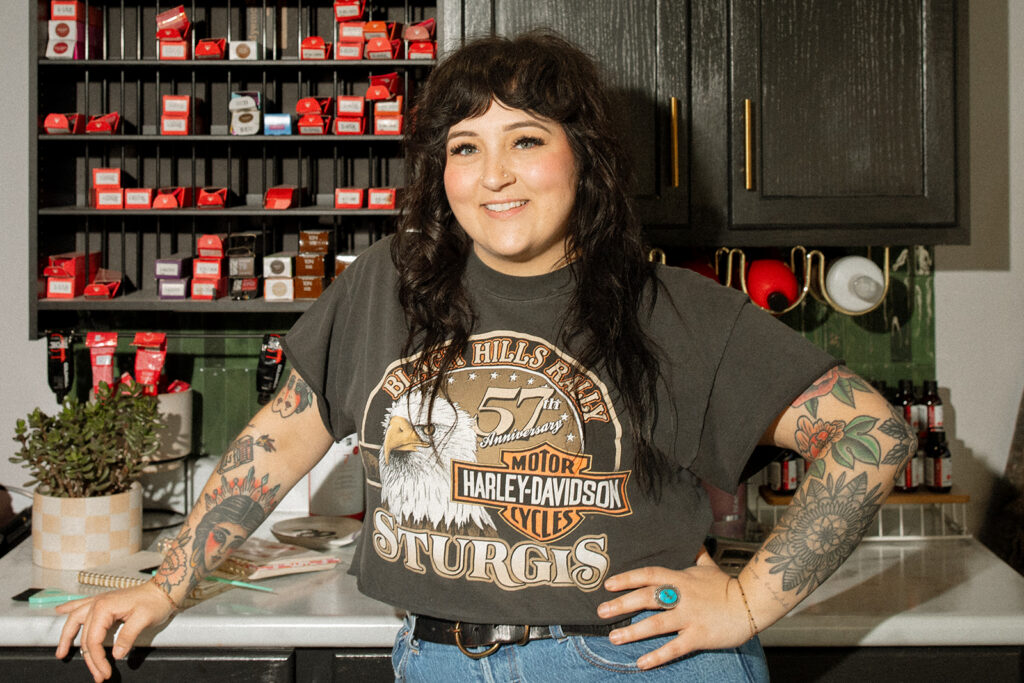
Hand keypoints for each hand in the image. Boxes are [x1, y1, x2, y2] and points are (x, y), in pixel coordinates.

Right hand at [54, 581, 176, 681]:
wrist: (163, 589)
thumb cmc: (155, 601)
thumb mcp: (144, 619)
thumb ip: (128, 636)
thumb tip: (116, 654)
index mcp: (104, 608)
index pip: (94, 640)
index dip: (98, 659)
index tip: (105, 672)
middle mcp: (97, 604)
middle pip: (85, 636)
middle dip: (89, 659)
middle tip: (97, 675)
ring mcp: (99, 601)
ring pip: (75, 620)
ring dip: (67, 637)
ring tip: (61, 652)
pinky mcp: (104, 602)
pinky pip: (80, 604)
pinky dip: (69, 608)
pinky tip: (60, 611)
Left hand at [597, 551, 752, 669]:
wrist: (751, 603)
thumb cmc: (727, 586)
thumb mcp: (709, 566)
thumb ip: (697, 555)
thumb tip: (694, 541)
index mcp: (681, 578)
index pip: (649, 574)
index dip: (627, 578)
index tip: (608, 584)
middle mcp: (681, 596)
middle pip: (646, 598)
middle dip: (622, 604)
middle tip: (601, 611)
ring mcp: (689, 616)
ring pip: (656, 623)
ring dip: (633, 632)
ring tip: (613, 637)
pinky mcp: (699, 635)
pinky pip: (674, 647)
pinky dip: (657, 656)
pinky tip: (641, 662)